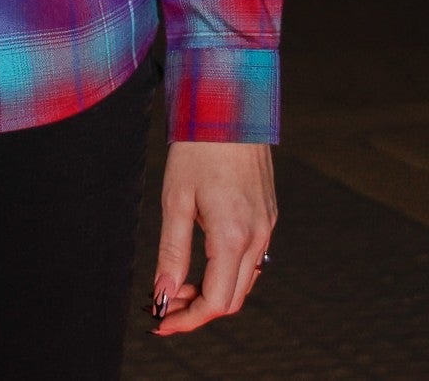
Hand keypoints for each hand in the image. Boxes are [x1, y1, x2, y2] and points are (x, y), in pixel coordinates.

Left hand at [150, 140, 275, 334]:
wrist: (228, 106)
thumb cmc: (197, 148)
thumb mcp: (175, 200)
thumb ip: (171, 253)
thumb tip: (162, 295)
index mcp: (233, 236)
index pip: (217, 302)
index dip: (188, 319)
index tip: (160, 322)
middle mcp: (258, 236)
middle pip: (232, 297)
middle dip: (197, 308)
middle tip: (163, 304)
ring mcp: (267, 225)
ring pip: (243, 280)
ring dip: (212, 290)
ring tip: (176, 284)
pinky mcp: (268, 213)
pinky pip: (251, 257)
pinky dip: (226, 269)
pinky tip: (200, 261)